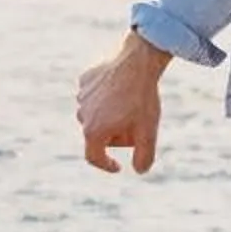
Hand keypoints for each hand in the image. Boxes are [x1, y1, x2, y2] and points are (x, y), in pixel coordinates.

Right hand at [76, 31, 172, 174]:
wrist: (138, 61)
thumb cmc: (142, 98)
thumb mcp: (148, 131)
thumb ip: (145, 156)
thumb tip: (140, 170)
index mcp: (94, 131)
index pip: (94, 157)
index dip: (106, 165)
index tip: (118, 166)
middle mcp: (82, 115)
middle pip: (97, 135)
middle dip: (115, 136)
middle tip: (136, 127)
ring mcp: (82, 96)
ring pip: (95, 114)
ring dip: (109, 116)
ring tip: (131, 106)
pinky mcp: (85, 79)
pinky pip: (94, 95)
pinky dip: (106, 98)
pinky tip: (123, 89)